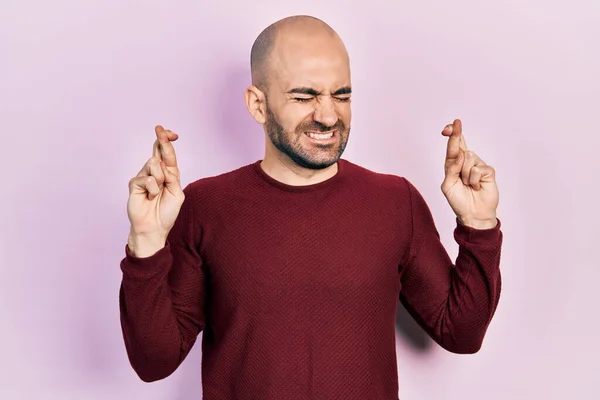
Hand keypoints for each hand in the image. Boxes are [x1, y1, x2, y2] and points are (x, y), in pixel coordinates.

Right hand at [126, 125, 184, 255]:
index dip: (168, 142)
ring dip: (160, 178)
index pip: (167, 154)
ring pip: (153, 164)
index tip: (171, 133)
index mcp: (167, 174)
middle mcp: (155, 173)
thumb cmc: (166, 212)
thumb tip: (160, 164)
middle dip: (161, 139)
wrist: (154, 228)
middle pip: (157, 151)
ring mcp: (144, 177)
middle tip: (160, 128)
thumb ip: (172, 177)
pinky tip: (150, 198)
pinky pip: (147, 179)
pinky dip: (153, 189)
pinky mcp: (135, 184)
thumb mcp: (177, 193)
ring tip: (158, 193)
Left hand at [440, 119, 498, 228]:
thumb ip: (451, 169)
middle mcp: (466, 163)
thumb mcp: (448, 186)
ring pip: (469, 157)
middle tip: (455, 123)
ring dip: (465, 173)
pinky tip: (476, 187)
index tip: (449, 127)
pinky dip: (474, 180)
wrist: (473, 214)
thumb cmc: (458, 201)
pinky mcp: (488, 172)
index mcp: (453, 165)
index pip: (453, 147)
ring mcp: (478, 166)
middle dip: (456, 134)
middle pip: (462, 145)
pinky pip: (478, 169)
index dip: (452, 135)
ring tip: (467, 185)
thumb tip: (461, 154)